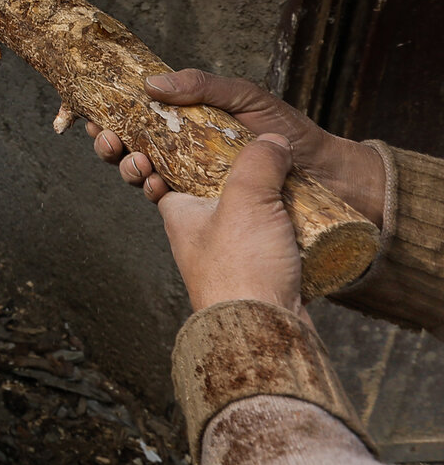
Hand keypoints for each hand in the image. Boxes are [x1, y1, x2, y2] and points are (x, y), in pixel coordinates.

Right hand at [85, 69, 385, 224]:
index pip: (143, 115)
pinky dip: (152, 191)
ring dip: (127, 165)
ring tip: (132, 159)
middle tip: (104, 136)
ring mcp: (193, 183)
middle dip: (110, 141)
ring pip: (144, 173)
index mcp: (193, 123)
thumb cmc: (294, 137)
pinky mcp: (204, 212)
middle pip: (133, 145)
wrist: (333, 183)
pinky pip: (167, 202)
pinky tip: (155, 183)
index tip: (93, 109)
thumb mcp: (248, 100)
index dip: (114, 112)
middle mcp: (187, 152)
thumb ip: (204, 86)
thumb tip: (151, 83)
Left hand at [159, 134, 303, 314]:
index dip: (170, 150)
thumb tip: (271, 141)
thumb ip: (257, 163)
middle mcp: (198, 235)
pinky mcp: (258, 271)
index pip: (164, 171)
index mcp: (179, 214)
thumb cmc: (240, 270)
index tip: (190, 133)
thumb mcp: (246, 200)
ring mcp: (227, 254)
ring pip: (242, 214)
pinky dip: (282, 224)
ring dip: (263, 198)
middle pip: (210, 189)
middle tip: (254, 153)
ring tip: (285, 178)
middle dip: (231, 171)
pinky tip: (300, 212)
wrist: (266, 331)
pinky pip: (268, 238)